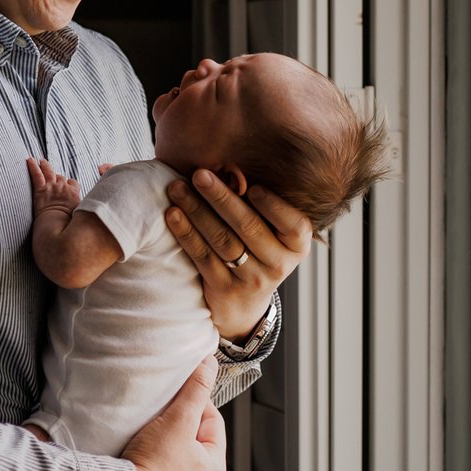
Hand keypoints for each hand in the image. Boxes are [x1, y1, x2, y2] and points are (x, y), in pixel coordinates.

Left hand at [26, 157, 81, 217]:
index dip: (69, 184)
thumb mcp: (80, 214)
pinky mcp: (40, 190)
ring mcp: (52, 187)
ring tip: (42, 161)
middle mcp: (63, 187)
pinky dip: (33, 166)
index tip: (67, 187)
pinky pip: (37, 175)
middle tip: (54, 178)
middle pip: (61, 177)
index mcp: (74, 193)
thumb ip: (81, 207)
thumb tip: (84, 210)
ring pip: (50, 172)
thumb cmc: (68, 223)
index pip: (73, 183)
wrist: (57, 224)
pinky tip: (29, 159)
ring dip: (46, 166)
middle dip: (57, 178)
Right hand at [117, 358, 225, 470]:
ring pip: (173, 462)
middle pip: (192, 442)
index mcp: (215, 467)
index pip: (212, 421)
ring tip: (145, 435)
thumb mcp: (178, 418)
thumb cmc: (155, 462)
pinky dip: (148, 468)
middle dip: (177, 425)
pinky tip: (135, 459)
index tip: (177, 394)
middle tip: (158, 414)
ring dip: (162, 447)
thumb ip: (195, 389)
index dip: (196, 402)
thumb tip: (210, 363)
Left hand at [166, 169, 311, 339]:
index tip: (252, 187)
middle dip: (222, 198)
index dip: (273, 206)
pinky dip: (186, 234)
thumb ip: (261, 206)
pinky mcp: (225, 289)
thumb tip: (233, 166)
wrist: (245, 304)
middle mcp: (279, 264)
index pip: (293, 224)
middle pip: (249, 227)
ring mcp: (252, 279)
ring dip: (197, 211)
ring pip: (222, 241)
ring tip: (177, 188)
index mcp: (297, 245)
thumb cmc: (258, 251)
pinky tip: (173, 214)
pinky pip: (203, 257)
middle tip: (200, 174)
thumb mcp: (273, 232)